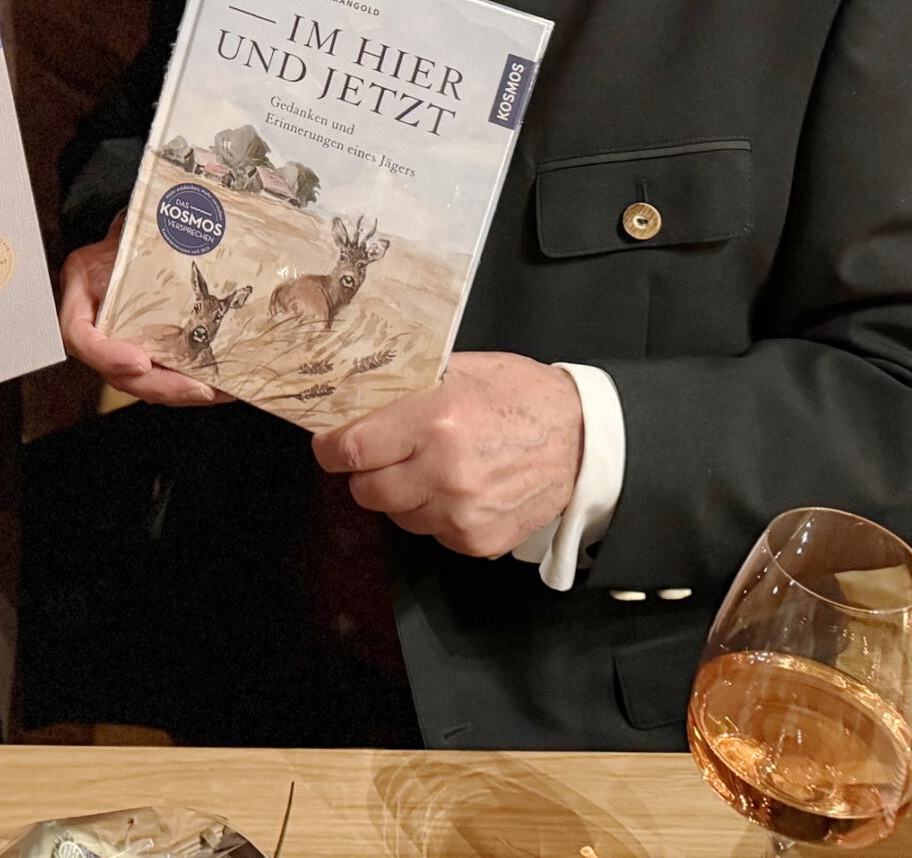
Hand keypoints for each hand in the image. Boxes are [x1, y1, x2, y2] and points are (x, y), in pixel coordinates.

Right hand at [57, 215, 229, 407]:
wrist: (145, 230)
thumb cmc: (136, 226)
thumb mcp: (130, 225)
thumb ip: (143, 233)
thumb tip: (186, 222)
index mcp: (82, 290)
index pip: (79, 335)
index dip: (108, 355)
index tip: (140, 361)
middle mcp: (96, 323)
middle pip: (116, 371)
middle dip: (158, 384)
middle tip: (196, 388)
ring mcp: (120, 340)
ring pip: (144, 380)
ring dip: (180, 390)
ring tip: (216, 391)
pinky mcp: (147, 348)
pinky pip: (164, 373)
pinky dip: (191, 382)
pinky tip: (222, 386)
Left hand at [311, 352, 582, 556]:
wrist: (583, 440)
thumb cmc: (521, 397)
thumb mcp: (461, 370)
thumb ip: (407, 388)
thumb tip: (355, 398)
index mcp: (434, 421)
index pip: (350, 450)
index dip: (330, 448)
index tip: (329, 444)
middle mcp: (444, 472)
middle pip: (365, 491)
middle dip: (365, 473)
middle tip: (383, 455)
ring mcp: (461, 513)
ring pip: (397, 516)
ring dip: (402, 495)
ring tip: (431, 468)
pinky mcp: (477, 541)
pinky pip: (432, 533)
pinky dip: (435, 515)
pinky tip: (459, 489)